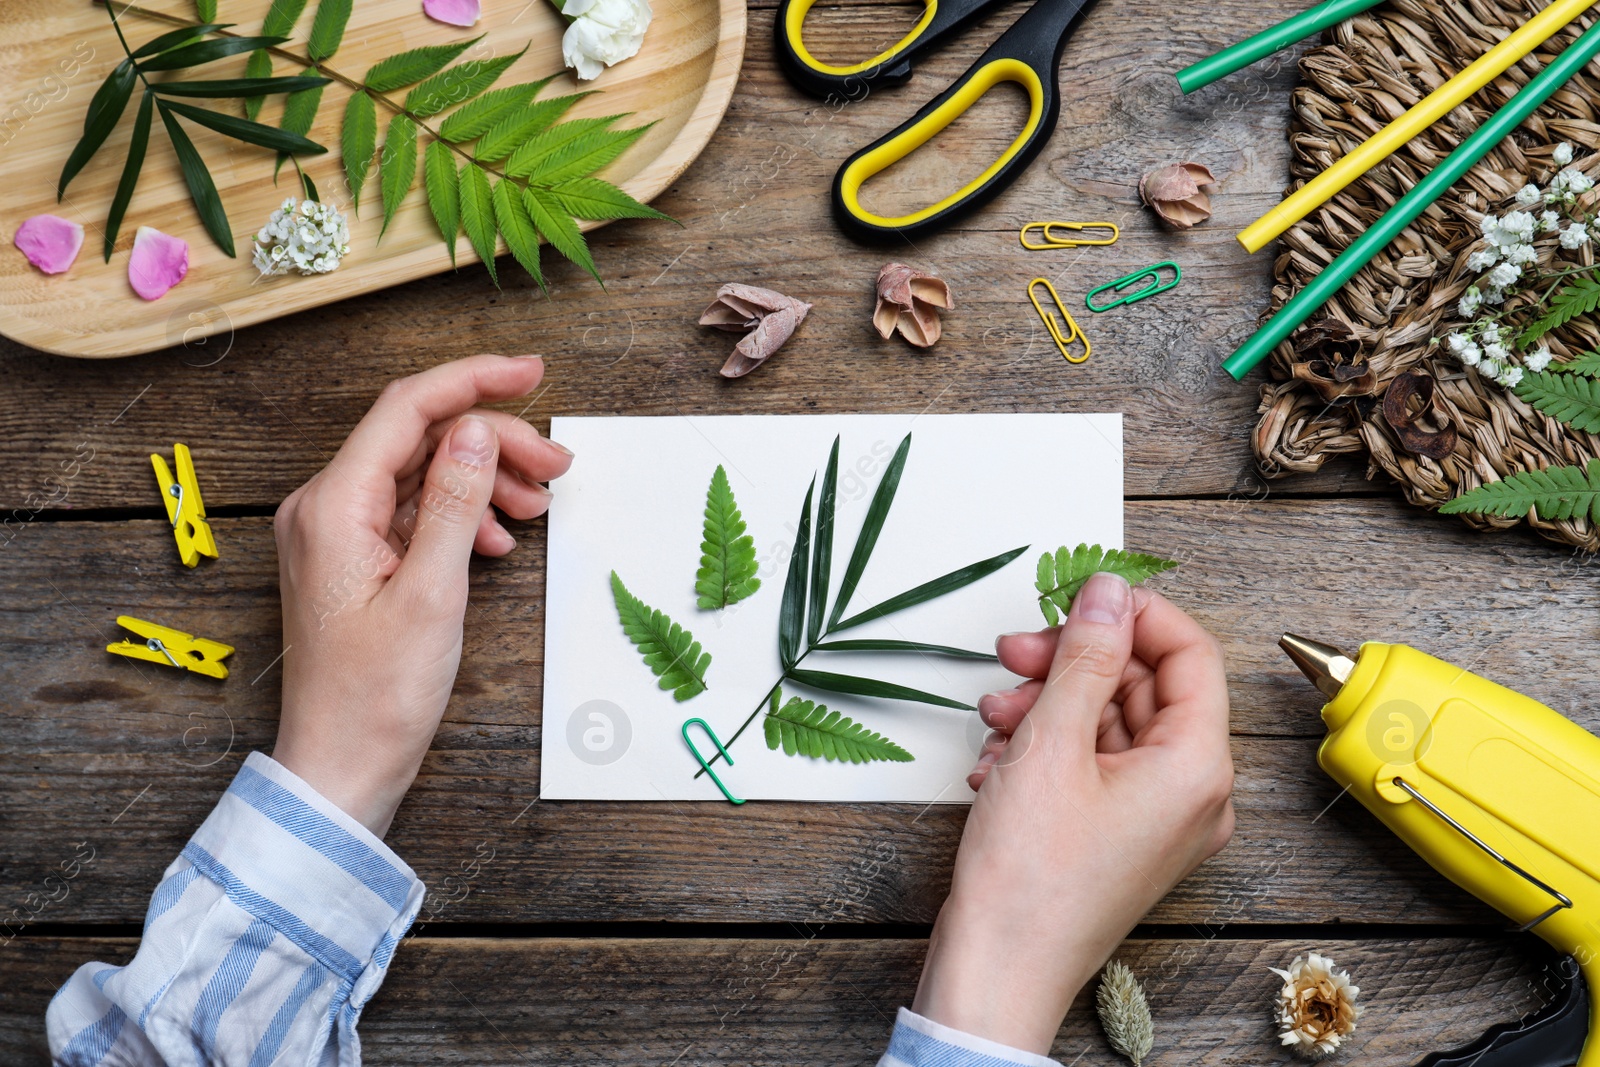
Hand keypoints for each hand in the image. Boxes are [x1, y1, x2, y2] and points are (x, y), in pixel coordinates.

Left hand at [270, 355, 571, 836]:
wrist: (342, 768)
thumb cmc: (378, 696)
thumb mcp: (434, 593)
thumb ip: (456, 502)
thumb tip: (474, 428)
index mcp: (334, 506)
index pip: (408, 409)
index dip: (475, 381)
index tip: (533, 372)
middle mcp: (326, 508)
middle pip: (420, 440)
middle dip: (494, 443)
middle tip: (558, 468)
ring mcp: (338, 535)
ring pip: (423, 476)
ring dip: (485, 481)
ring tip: (539, 508)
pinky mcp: (355, 561)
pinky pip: (415, 513)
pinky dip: (463, 516)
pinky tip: (500, 541)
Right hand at [912, 572, 1233, 1052]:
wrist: (996, 973)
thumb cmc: (1029, 881)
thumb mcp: (1052, 743)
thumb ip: (1085, 657)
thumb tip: (1110, 593)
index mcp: (1197, 767)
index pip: (1189, 653)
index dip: (1132, 614)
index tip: (1077, 600)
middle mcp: (1192, 794)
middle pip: (1143, 685)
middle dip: (1071, 663)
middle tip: (1014, 655)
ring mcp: (1157, 819)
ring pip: (1110, 722)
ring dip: (1047, 704)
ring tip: (994, 718)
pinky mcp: (1120, 836)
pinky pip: (1093, 764)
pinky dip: (1045, 747)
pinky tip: (996, 760)